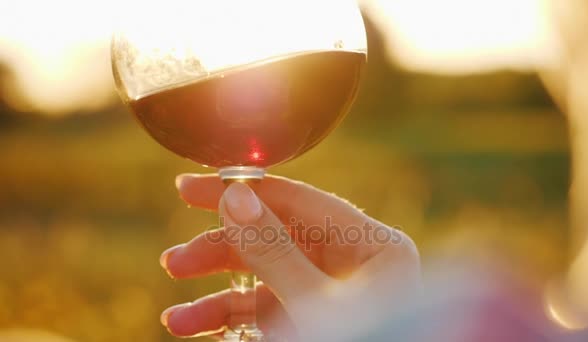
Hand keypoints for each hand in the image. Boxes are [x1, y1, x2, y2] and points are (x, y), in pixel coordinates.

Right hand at [159, 174, 419, 340]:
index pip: (298, 201)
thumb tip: (233, 196)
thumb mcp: (313, 303)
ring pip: (264, 277)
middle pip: (274, 238)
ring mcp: (331, 291)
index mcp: (374, 245)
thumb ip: (274, 249)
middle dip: (220, 253)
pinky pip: (267, 309)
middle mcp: (353, 262)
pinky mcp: (312, 318)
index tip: (187, 189)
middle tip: (174, 263)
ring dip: (217, 295)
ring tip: (177, 320)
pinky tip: (197, 328)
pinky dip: (232, 317)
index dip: (241, 191)